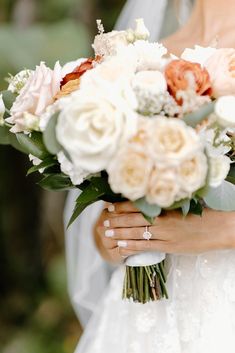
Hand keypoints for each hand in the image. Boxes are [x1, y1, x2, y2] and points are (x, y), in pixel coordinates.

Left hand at [94, 201, 234, 264]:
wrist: (219, 229)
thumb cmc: (202, 215)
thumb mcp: (182, 206)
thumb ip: (164, 207)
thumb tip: (147, 206)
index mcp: (165, 207)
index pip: (138, 206)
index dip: (122, 206)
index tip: (110, 206)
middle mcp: (163, 219)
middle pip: (134, 219)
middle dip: (117, 220)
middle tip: (103, 220)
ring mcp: (166, 234)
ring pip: (137, 233)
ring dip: (120, 233)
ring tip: (107, 233)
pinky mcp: (170, 247)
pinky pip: (146, 247)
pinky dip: (132, 246)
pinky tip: (121, 246)